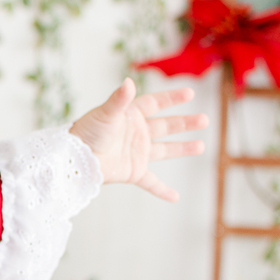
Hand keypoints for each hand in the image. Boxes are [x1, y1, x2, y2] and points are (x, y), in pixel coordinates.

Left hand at [69, 78, 207, 201]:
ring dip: (182, 149)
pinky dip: (162, 190)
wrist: (75, 159)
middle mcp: (136, 133)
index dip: (172, 99)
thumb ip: (120, 100)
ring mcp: (136, 153)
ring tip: (201, 146)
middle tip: (204, 119)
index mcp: (130, 116)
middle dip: (184, 123)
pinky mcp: (132, 172)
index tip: (190, 94)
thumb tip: (129, 81)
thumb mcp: (105, 114)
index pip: (155, 104)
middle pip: (165, 126)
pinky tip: (175, 197)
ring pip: (164, 150)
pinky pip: (151, 182)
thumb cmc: (86, 133)